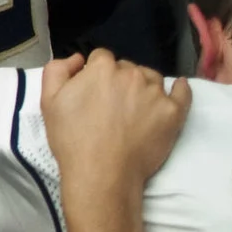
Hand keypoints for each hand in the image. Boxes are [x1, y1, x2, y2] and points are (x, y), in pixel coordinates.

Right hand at [41, 50, 190, 193]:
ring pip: (151, 78)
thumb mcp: (48, 101)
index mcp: (101, 69)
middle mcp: (131, 75)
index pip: (101, 58)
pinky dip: (180, 89)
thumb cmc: (73, 139)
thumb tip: (78, 59)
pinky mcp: (173, 113)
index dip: (95, 73)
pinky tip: (178, 88)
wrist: (102, 173)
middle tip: (111, 104)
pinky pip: (183, 93)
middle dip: (119, 80)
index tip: (92, 91)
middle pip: (127, 67)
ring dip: (143, 86)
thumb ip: (57, 70)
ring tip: (134, 107)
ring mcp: (155, 94)